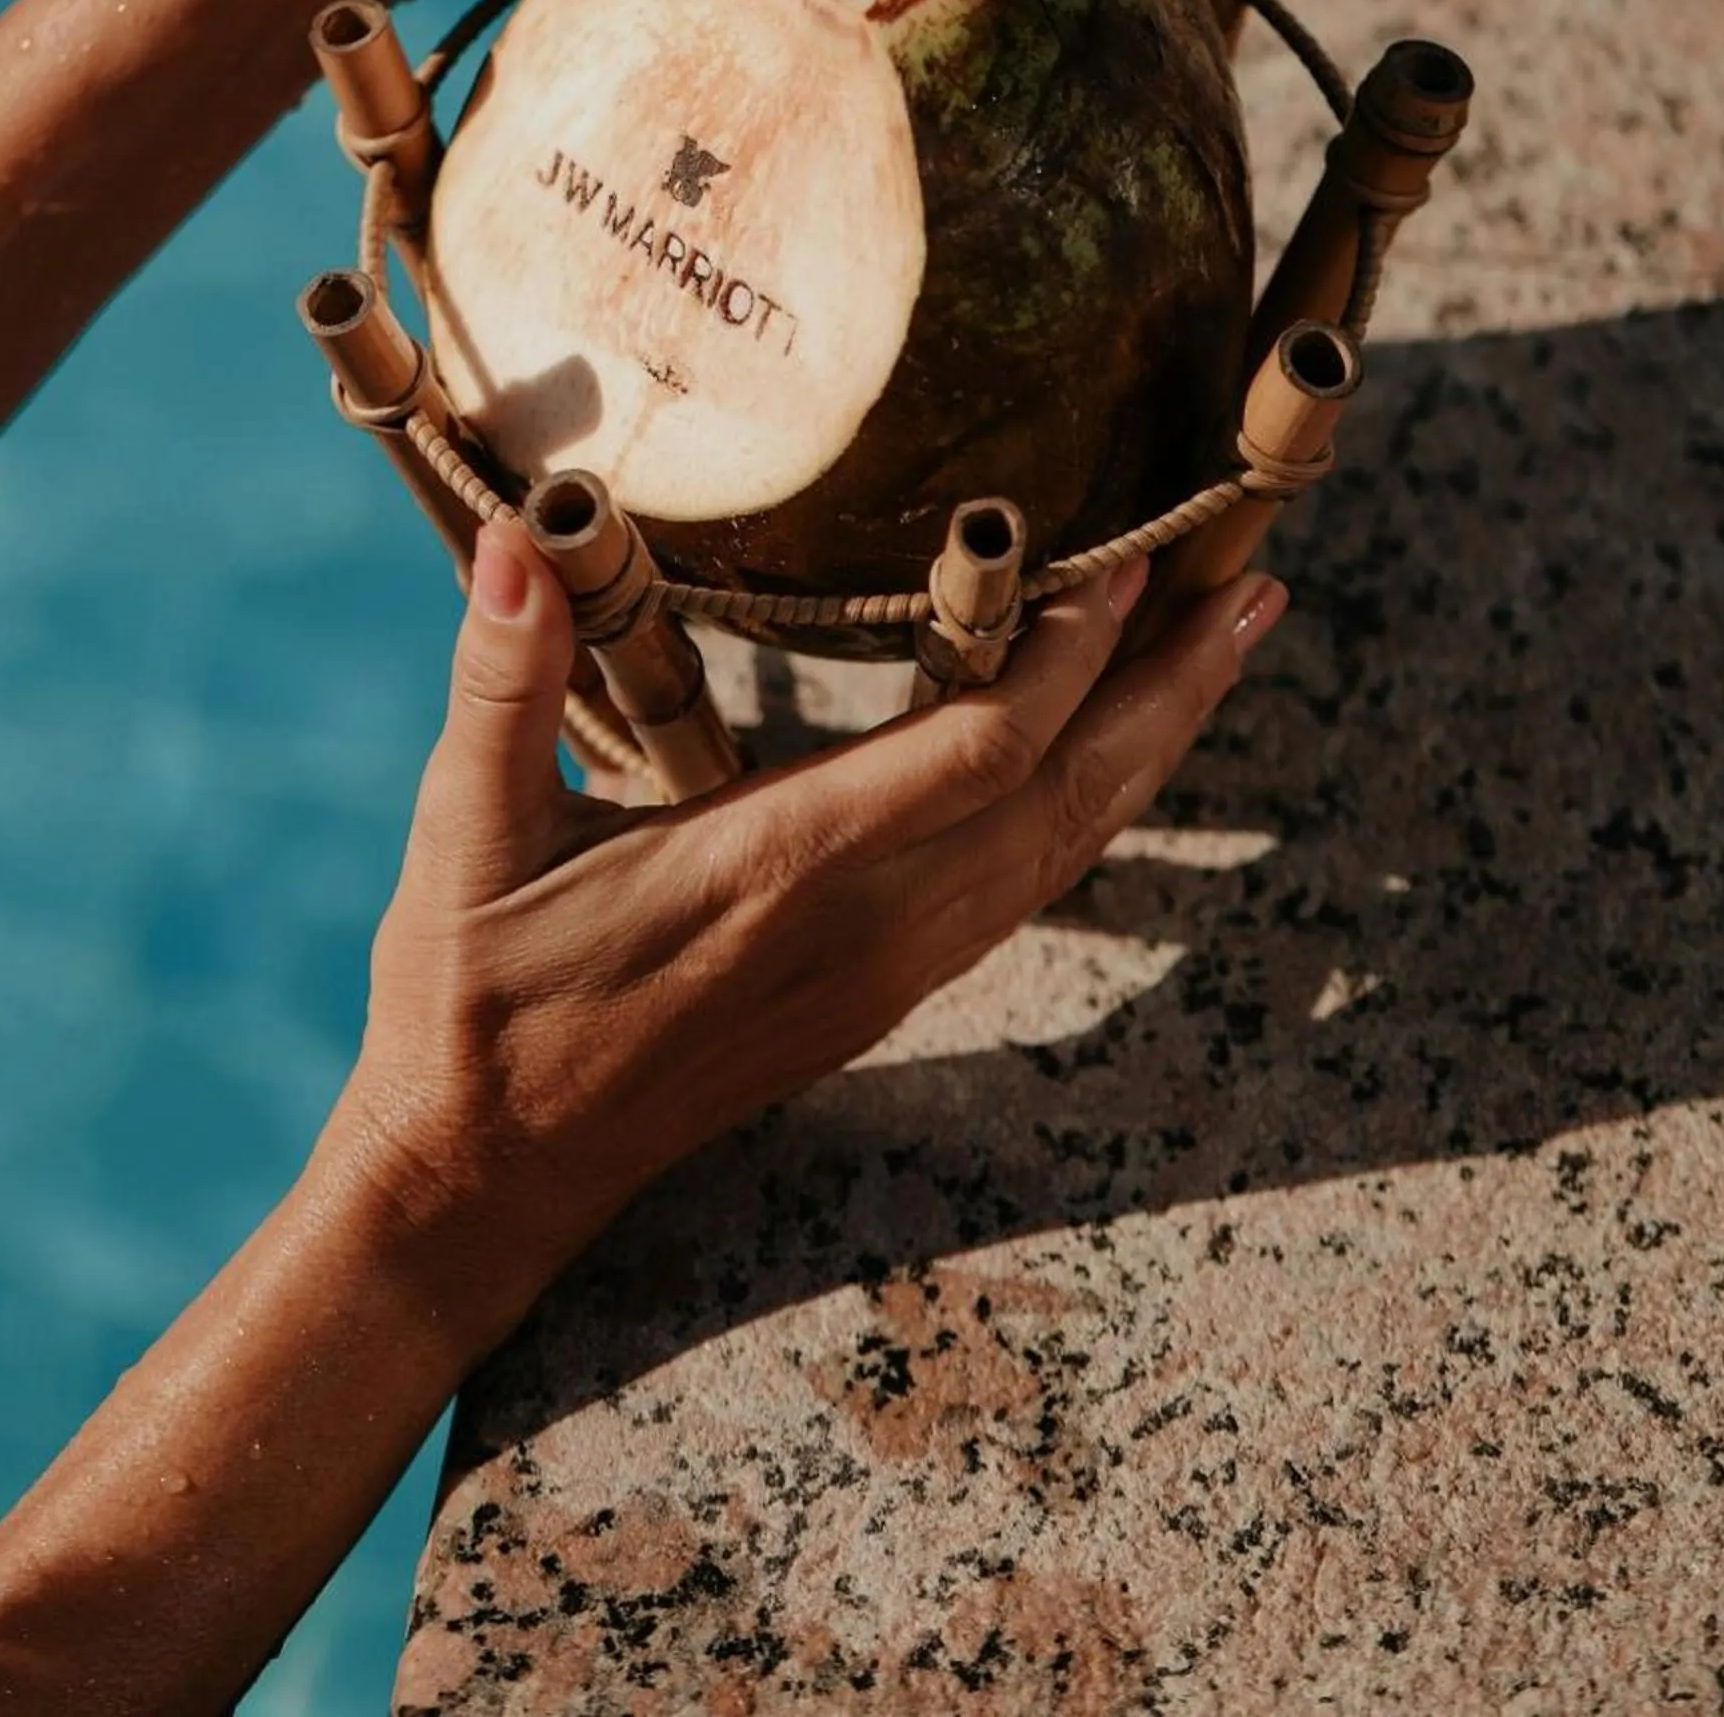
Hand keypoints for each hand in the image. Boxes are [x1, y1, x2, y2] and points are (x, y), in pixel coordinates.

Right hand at [336, 523, 1286, 1356]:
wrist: (486, 1180)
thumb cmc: (470, 1000)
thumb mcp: (467, 831)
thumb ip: (504, 678)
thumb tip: (523, 541)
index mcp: (773, 866)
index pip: (973, 752)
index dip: (1066, 656)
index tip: (1130, 559)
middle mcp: (860, 923)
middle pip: (1065, 796)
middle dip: (1170, 688)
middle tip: (1256, 584)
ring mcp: (883, 968)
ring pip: (1063, 846)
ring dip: (1155, 743)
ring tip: (1225, 643)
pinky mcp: (879, 994)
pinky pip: (1025, 888)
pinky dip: (1093, 805)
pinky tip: (1120, 755)